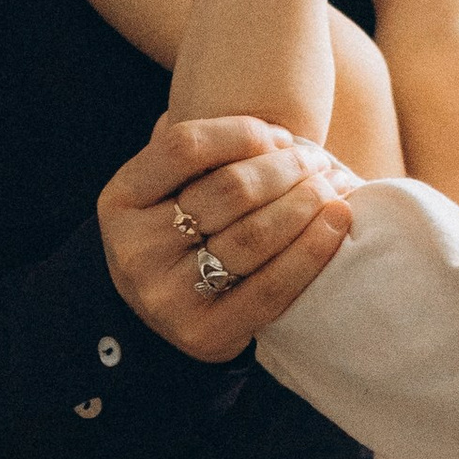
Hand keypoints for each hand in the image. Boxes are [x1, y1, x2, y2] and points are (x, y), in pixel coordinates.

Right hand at [98, 116, 355, 361]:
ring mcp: (165, 297)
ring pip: (253, 236)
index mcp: (120, 201)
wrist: (175, 311)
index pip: (185, 146)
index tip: (278, 134)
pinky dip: (312, 249)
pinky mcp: (205, 335)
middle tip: (316, 160)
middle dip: (285, 169)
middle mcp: (133, 250)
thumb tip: (257, 123)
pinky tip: (338, 221)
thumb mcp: (171, 185)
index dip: (242, 133)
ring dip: (304, 203)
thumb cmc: (184, 230)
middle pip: (229, 190)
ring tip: (329, 185)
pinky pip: (271, 286)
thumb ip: (194, 148)